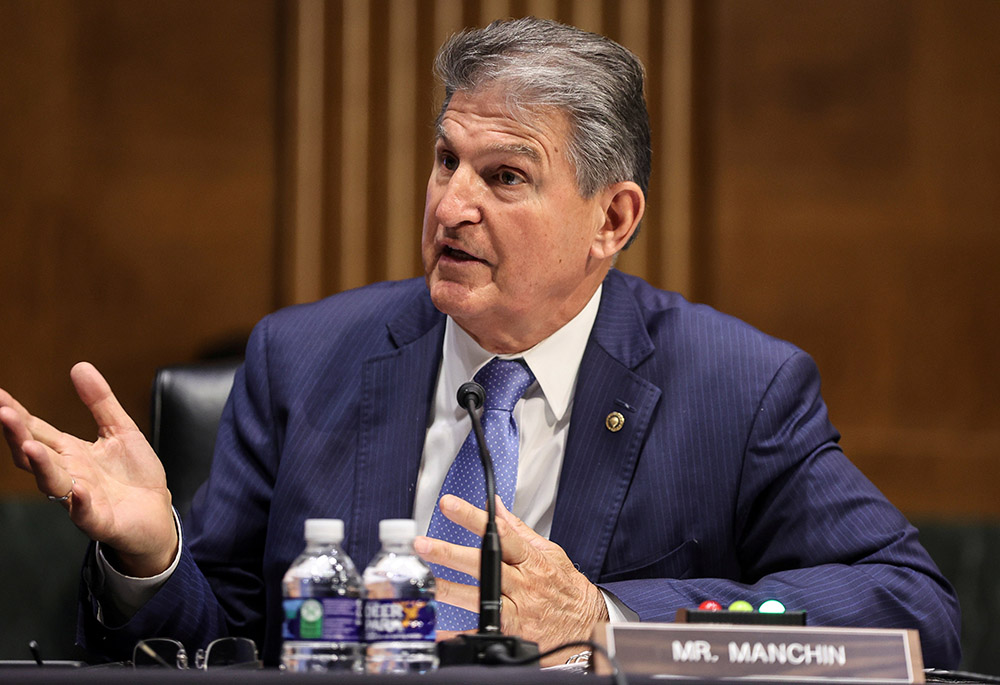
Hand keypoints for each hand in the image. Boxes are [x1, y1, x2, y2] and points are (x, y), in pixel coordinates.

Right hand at [0, 362, 176, 575]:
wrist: (156, 515)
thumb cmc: (134, 475)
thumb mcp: (120, 430)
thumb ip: (100, 401)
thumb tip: (79, 365)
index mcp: (70, 452)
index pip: (37, 429)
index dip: (17, 413)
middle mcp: (69, 474)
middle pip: (35, 454)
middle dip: (18, 434)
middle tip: (3, 412)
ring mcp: (80, 498)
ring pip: (53, 483)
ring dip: (41, 465)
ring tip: (29, 445)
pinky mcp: (99, 520)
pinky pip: (84, 512)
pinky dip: (78, 501)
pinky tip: (78, 489)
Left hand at [414, 494, 608, 665]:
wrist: (586, 625)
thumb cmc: (566, 588)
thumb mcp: (549, 552)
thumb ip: (518, 530)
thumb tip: (496, 505)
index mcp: (531, 559)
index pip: (499, 533)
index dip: (473, 517)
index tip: (449, 505)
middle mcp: (522, 583)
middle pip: (482, 564)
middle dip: (450, 553)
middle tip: (423, 545)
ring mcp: (516, 609)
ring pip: (477, 597)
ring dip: (448, 589)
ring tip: (423, 583)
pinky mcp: (512, 631)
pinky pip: (481, 631)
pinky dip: (458, 633)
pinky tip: (437, 629)